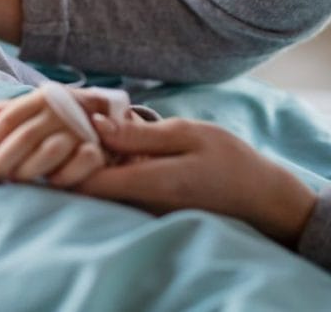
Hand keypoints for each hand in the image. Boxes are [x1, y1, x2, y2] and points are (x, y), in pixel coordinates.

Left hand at [0, 88, 131, 186]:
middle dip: (2, 158)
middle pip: (25, 135)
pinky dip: (66, 174)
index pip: (9, 118)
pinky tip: (49, 185)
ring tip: (13, 181)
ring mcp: (81, 128)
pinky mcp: (100, 147)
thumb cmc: (60, 117)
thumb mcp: (36, 109)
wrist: (110, 116)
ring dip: (29, 167)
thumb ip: (7, 112)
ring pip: (51, 148)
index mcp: (41, 99)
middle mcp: (61, 111)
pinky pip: (82, 162)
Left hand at [79, 114, 316, 244]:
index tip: (69, 126)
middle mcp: (138, 203)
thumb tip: (96, 125)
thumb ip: (140, 135)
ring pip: (99, 185)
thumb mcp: (188, 134)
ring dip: (92, 156)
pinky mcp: (148, 207)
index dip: (67, 154)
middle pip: (85, 184)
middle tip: (80, 120)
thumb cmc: (231, 161)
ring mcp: (142, 209)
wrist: (263, 200)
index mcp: (148, 184)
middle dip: (74, 154)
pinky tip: (120, 140)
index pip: (84, 181)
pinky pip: (116, 186)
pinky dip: (110, 163)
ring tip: (100, 123)